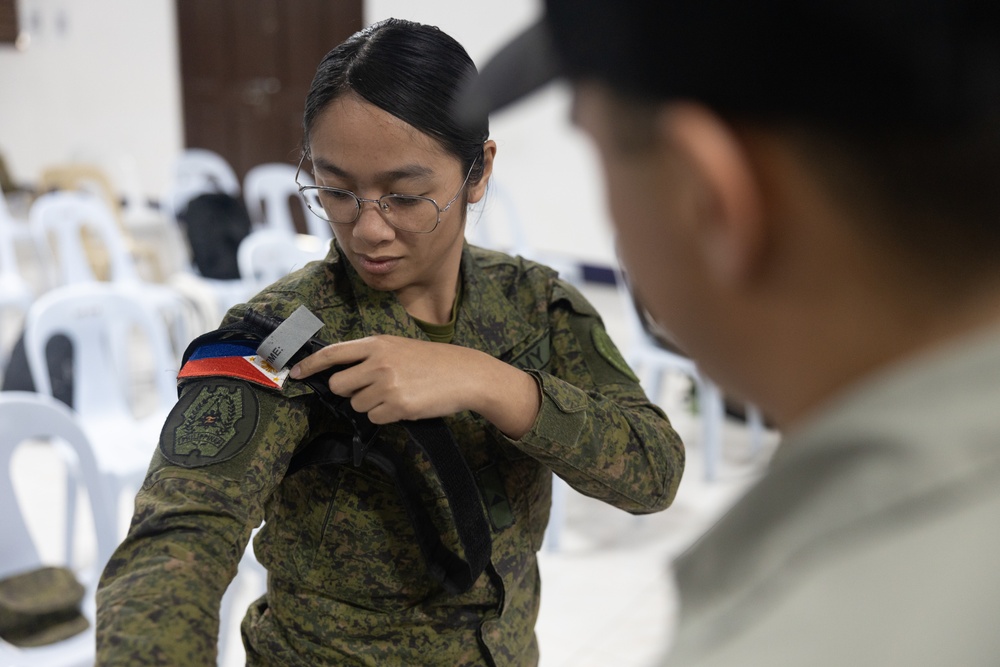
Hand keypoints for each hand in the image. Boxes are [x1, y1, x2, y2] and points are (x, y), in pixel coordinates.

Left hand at [290, 335, 540, 436]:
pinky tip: (405, 405)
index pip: (333, 353)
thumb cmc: (432, 362)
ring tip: (397, 394)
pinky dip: (386, 416)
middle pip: (340, 384)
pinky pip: (374, 418)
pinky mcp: (397, 405)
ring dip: (372, 405)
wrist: (465, 374)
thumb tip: (341, 374)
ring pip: (357, 404)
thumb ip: (370, 355)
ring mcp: (387, 384)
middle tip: (372, 389)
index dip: (311, 365)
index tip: (297, 373)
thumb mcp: (399, 348)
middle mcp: (378, 361)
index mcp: (377, 344)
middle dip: (350, 391)